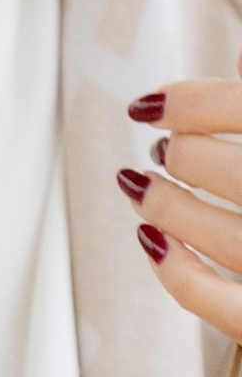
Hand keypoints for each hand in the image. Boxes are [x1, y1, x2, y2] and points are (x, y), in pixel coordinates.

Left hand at [124, 71, 241, 345]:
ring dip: (168, 208)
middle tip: (167, 150)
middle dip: (185, 154)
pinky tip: (152, 241)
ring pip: (227, 239)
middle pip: (234, 173)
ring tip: (145, 189)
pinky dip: (179, 275)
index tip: (152, 106)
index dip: (189, 101)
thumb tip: (231, 67)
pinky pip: (230, 309)